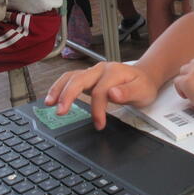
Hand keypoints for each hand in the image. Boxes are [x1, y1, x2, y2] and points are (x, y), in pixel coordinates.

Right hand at [45, 62, 159, 128]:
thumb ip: (128, 92)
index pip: (100, 91)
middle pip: (79, 79)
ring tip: (49, 103)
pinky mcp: (87, 77)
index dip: (97, 109)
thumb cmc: (142, 85)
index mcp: (114, 72)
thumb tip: (113, 93)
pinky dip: (59, 88)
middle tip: (61, 111)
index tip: (99, 124)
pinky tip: (52, 97)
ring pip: (71, 77)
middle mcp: (100, 69)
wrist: (144, 77)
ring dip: (59, 89)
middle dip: (68, 95)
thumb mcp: (142, 91)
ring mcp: (92, 72)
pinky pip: (70, 79)